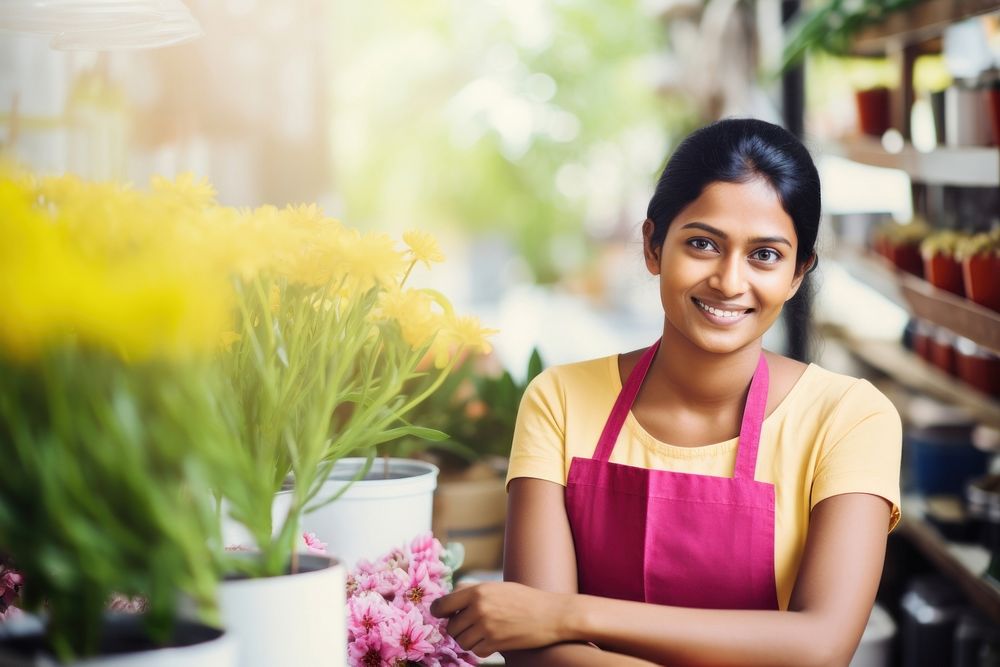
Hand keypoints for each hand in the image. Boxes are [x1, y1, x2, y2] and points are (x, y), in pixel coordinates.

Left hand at [429, 582, 572, 656]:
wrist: (551, 614)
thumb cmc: (525, 599)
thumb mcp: (497, 587)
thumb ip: (473, 592)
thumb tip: (449, 600)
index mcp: (477, 591)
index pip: (442, 604)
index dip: (438, 612)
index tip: (440, 615)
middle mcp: (478, 608)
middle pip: (451, 626)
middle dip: (457, 629)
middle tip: (470, 626)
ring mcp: (486, 627)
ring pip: (461, 641)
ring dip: (468, 640)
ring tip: (482, 633)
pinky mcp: (495, 643)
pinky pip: (476, 651)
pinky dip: (481, 649)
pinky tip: (492, 640)